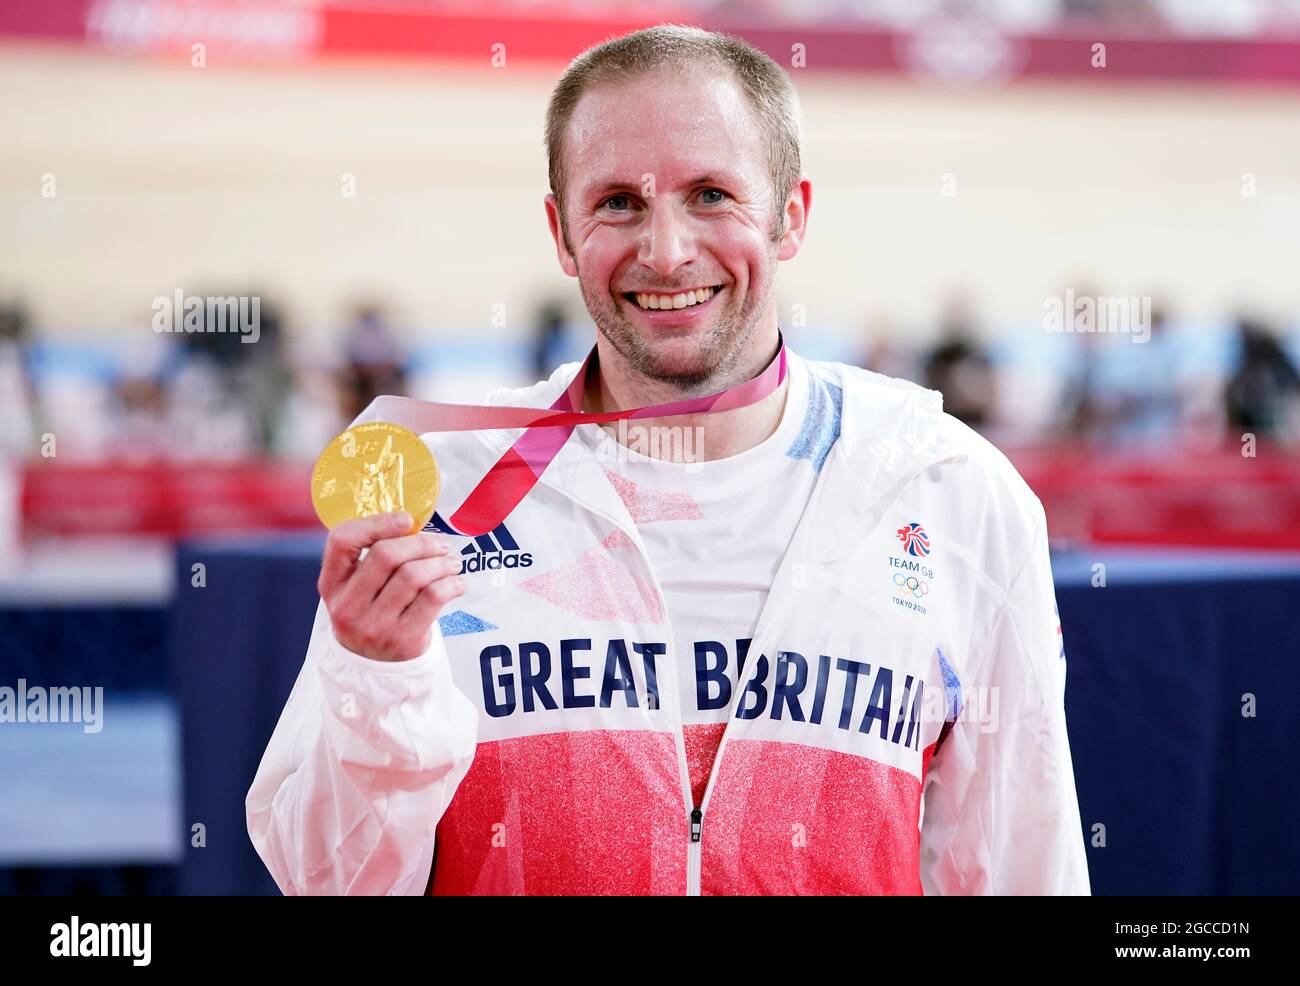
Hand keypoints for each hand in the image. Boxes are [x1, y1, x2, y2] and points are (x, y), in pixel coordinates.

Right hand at [318, 511, 465, 661]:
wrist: (375, 667)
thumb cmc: (372, 614)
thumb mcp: (356, 589)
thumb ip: (372, 558)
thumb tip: (415, 525)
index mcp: (331, 584)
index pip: (342, 541)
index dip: (376, 523)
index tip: (405, 520)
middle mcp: (347, 606)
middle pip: (386, 555)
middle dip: (421, 543)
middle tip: (439, 544)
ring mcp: (374, 625)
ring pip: (414, 575)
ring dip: (441, 563)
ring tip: (451, 563)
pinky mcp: (402, 639)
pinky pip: (433, 597)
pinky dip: (451, 583)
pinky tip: (455, 583)